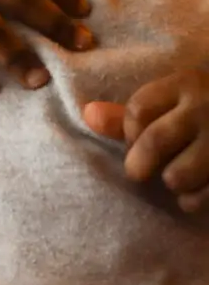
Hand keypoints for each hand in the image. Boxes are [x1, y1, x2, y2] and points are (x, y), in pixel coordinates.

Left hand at [84, 70, 208, 212]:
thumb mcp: (176, 104)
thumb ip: (132, 115)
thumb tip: (88, 114)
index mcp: (189, 84)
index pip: (138, 110)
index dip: (129, 132)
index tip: (137, 139)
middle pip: (153, 144)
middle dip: (139, 165)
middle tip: (141, 171)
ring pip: (178, 176)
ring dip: (173, 184)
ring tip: (181, 176)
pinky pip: (201, 198)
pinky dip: (195, 201)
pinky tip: (201, 190)